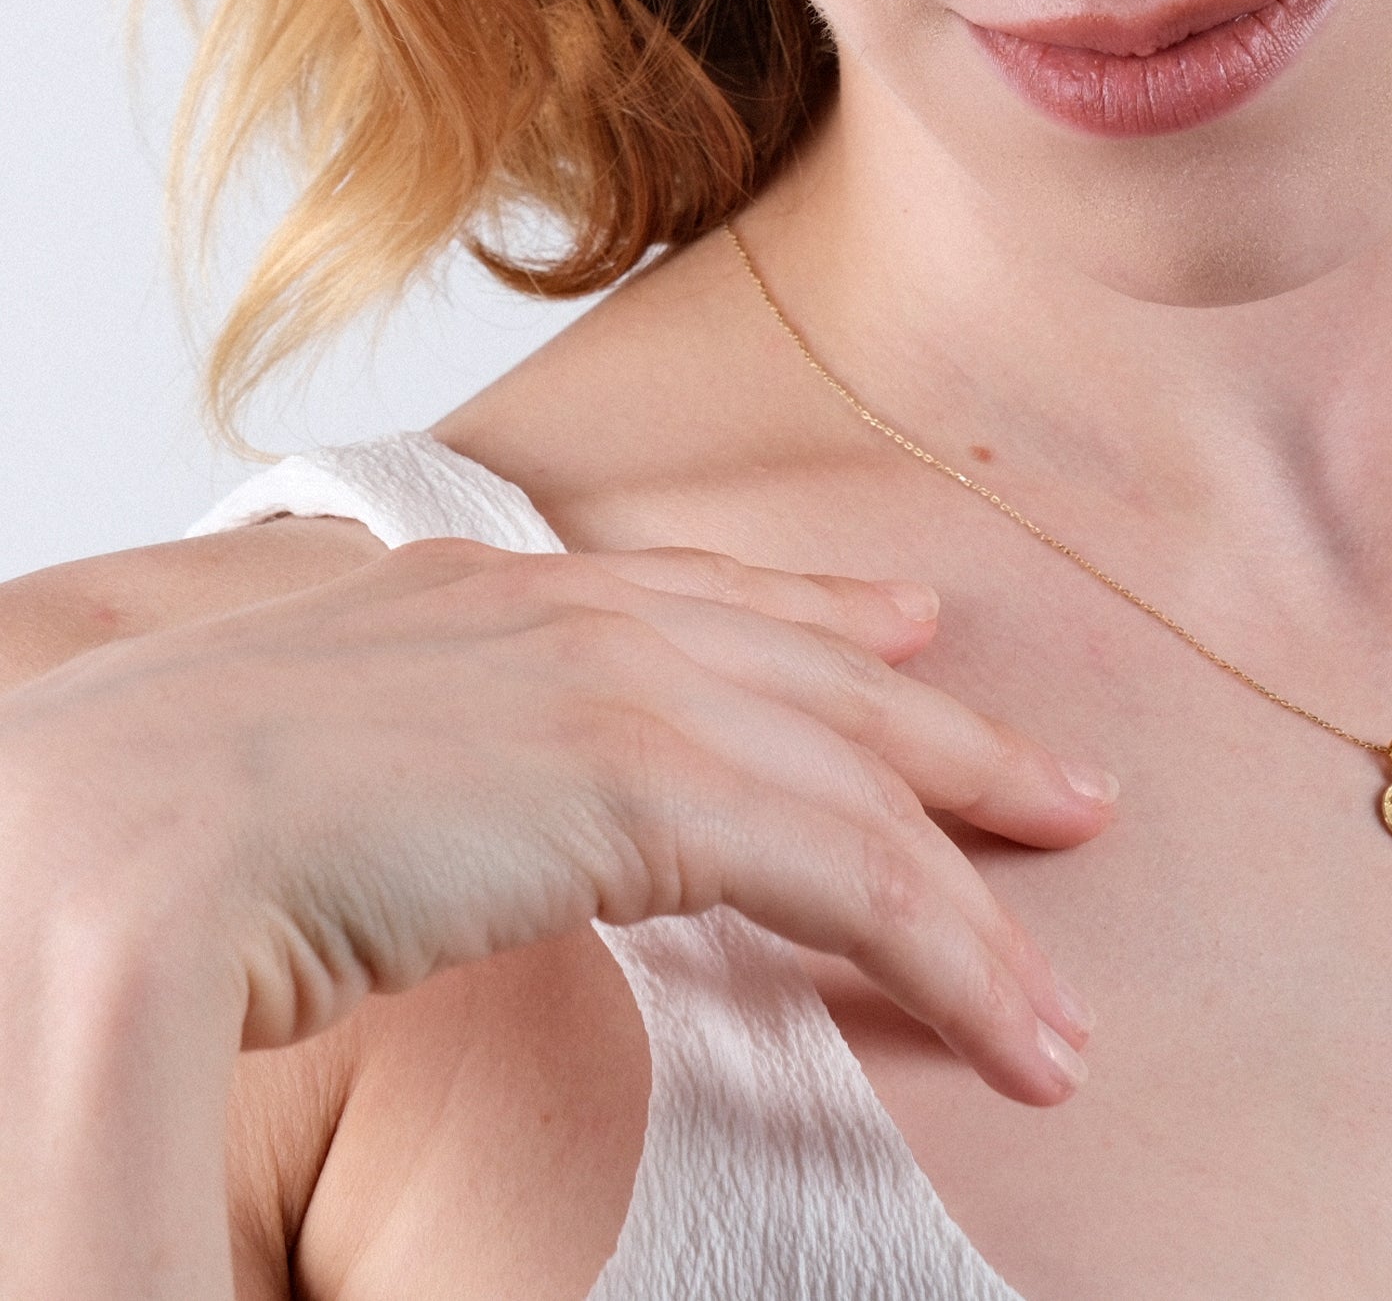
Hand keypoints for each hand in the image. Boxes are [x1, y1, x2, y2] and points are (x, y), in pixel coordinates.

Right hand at [0, 538, 1109, 1104]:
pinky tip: (1017, 1026)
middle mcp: (565, 614)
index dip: (817, 618)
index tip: (906, 633)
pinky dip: (949, 952)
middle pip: (813, 677)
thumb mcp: (300, 765)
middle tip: (1060, 786)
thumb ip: (406, 764)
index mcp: (479, 599)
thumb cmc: (149, 827)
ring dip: (975, 893)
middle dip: (948, 742)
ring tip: (1060, 1003)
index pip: (699, 599)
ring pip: (857, 784)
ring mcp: (613, 685)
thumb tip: (414, 836)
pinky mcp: (644, 784)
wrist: (89, 837)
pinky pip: (847, 872)